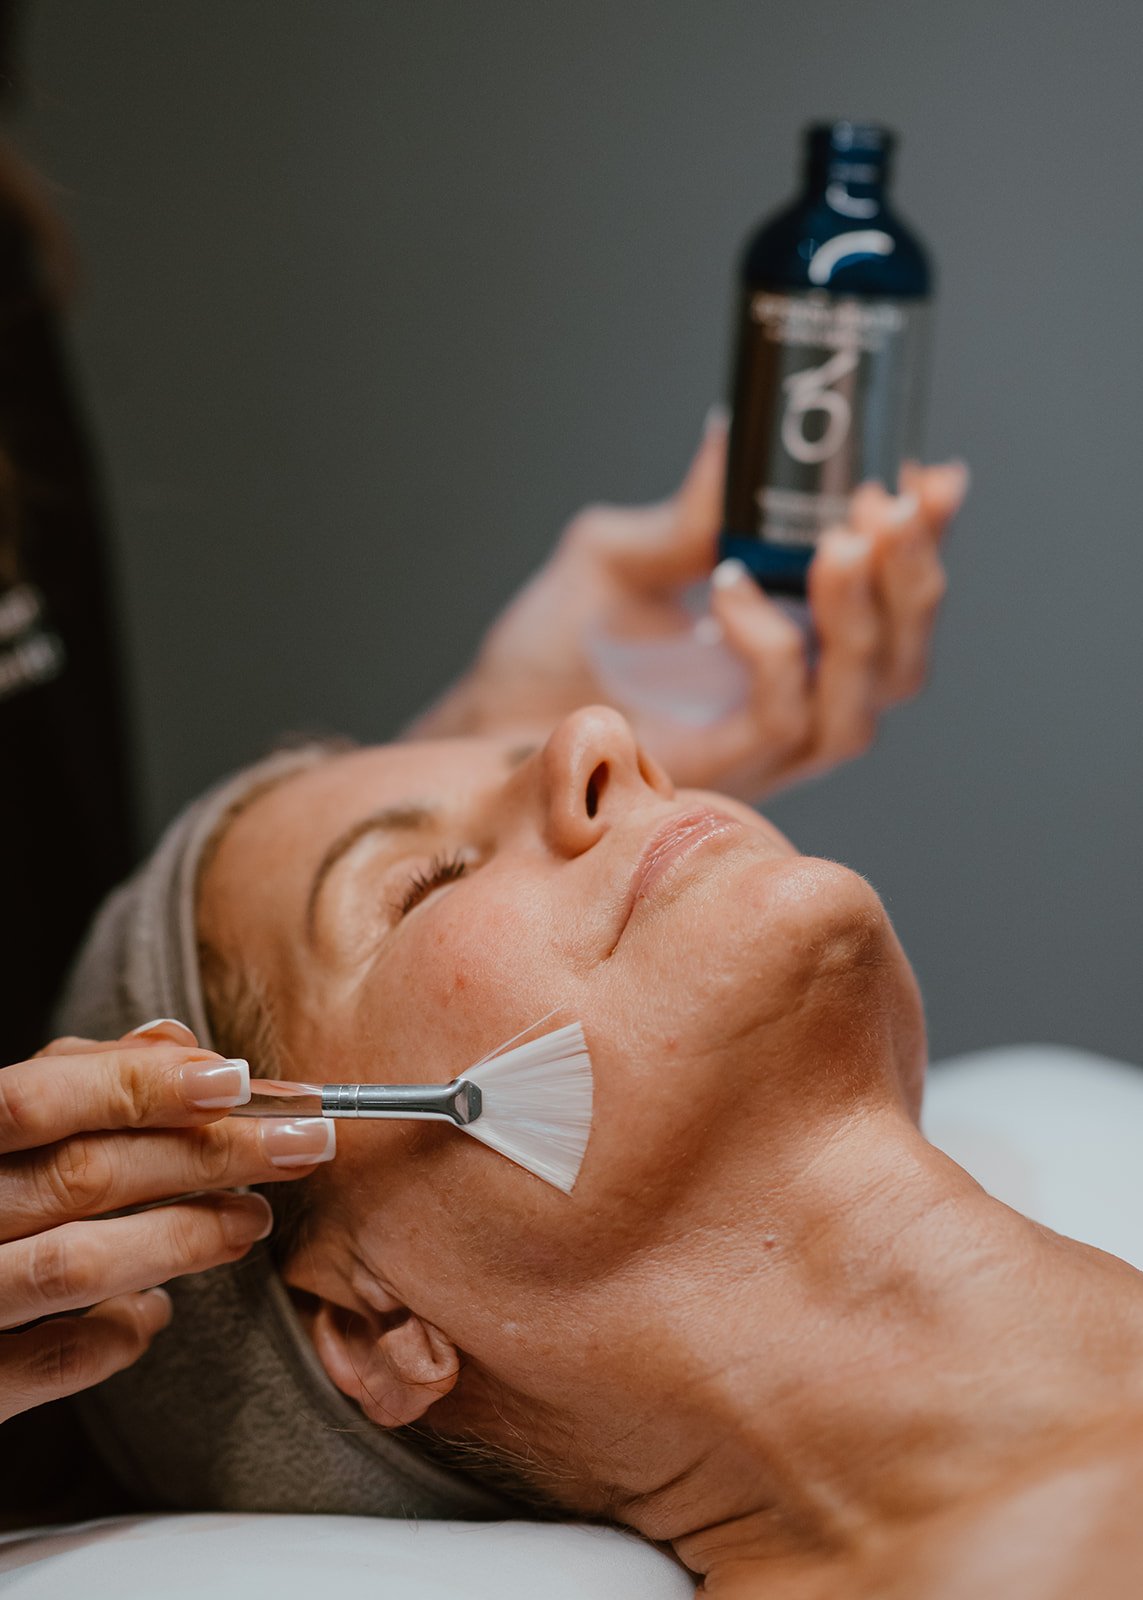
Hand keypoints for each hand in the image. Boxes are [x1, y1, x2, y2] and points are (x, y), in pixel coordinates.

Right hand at [0, 1020, 335, 1423]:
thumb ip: (74, 1082)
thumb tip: (177, 1044)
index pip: (39, 1097)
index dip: (141, 1085)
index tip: (239, 1079)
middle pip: (83, 1175)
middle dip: (209, 1155)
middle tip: (300, 1145)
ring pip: (77, 1265)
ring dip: (184, 1238)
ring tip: (251, 1219)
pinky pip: (49, 1362)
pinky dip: (118, 1332)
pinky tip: (155, 1312)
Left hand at [409, 417, 966, 802]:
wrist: (486, 725)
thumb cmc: (548, 655)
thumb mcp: (619, 561)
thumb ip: (688, 513)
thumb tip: (736, 431)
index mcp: (789, 646)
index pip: (887, 599)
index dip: (924, 542)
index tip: (933, 474)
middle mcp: (793, 701)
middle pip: (901, 653)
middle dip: (913, 572)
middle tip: (891, 500)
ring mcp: (764, 746)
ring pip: (867, 695)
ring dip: (867, 613)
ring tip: (842, 541)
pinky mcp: (725, 774)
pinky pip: (787, 719)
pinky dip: (772, 648)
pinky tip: (729, 590)